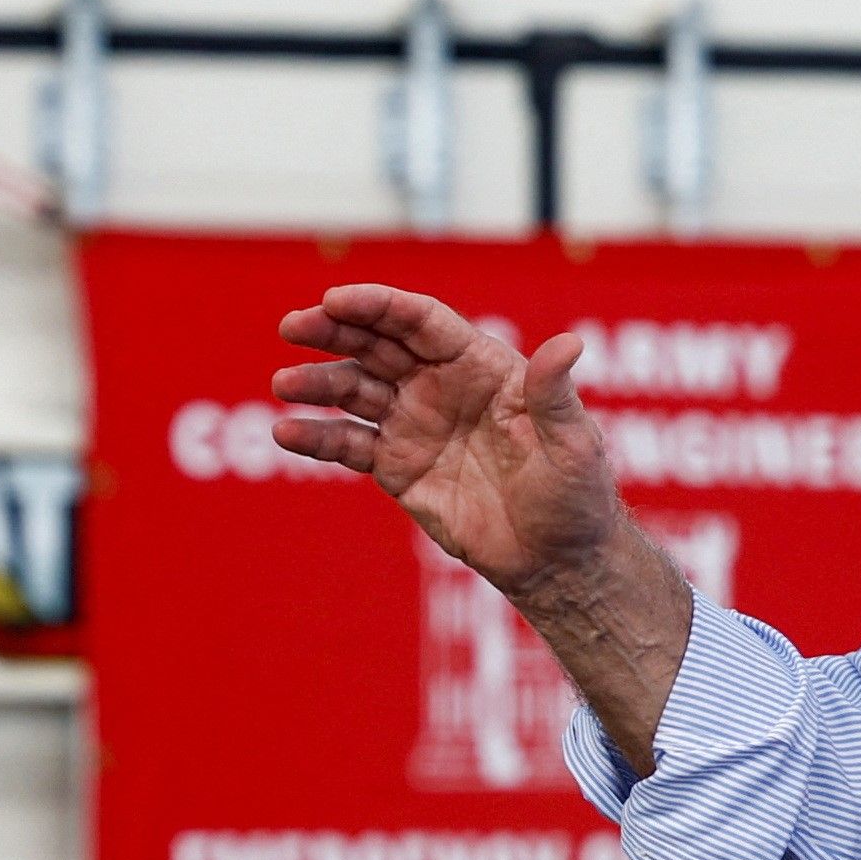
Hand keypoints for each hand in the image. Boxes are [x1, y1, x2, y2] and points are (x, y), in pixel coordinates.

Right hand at [273, 285, 616, 593]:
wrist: (556, 559)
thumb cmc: (575, 495)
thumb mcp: (572, 444)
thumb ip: (555, 395)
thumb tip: (569, 344)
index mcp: (484, 366)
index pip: (424, 323)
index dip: (381, 307)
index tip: (337, 299)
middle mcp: (443, 386)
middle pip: (380, 345)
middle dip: (335, 330)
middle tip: (292, 324)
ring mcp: (416, 424)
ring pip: (356, 390)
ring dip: (319, 382)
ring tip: (285, 383)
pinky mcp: (397, 466)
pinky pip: (350, 444)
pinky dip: (317, 436)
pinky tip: (288, 432)